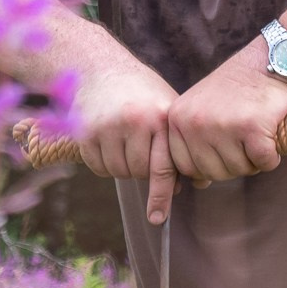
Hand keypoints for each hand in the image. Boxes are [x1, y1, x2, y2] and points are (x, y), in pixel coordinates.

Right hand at [69, 64, 178, 225]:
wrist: (100, 68)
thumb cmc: (141, 93)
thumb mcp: (167, 109)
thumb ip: (179, 145)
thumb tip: (200, 182)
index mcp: (161, 117)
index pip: (163, 167)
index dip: (161, 195)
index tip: (157, 218)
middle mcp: (135, 121)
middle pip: (139, 173)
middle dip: (141, 170)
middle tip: (139, 149)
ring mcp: (108, 126)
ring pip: (117, 172)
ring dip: (121, 166)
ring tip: (123, 141)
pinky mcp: (86, 132)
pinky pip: (97, 167)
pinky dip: (103, 163)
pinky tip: (107, 141)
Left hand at [164, 39, 286, 198]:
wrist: (267, 63)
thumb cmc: (235, 92)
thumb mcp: (200, 112)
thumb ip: (193, 144)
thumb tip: (198, 184)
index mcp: (177, 119)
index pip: (185, 167)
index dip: (207, 166)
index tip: (222, 148)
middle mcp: (195, 122)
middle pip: (212, 173)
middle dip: (233, 164)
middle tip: (244, 141)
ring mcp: (222, 125)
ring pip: (238, 170)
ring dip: (252, 160)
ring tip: (255, 135)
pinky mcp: (252, 127)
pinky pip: (263, 162)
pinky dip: (271, 156)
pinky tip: (270, 137)